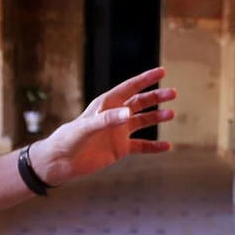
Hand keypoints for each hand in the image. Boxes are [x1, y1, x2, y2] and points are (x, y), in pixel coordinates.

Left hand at [31, 67, 175, 185]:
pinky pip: (141, 146)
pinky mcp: (120, 148)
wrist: (61, 162)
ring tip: (172, 114)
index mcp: (106, 104)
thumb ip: (108, 119)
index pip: (130, 88)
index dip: (146, 79)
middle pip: (140, 103)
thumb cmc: (69, 139)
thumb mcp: (87, 127)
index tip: (162, 72)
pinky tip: (167, 146)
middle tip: (173, 93)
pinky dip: (154, 146)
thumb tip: (129, 113)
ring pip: (143, 121)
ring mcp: (118, 132)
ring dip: (157, 118)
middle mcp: (115, 116)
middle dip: (156, 97)